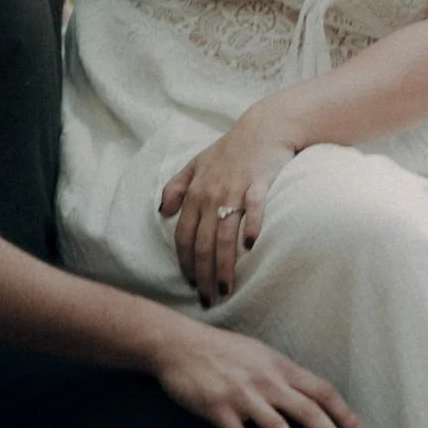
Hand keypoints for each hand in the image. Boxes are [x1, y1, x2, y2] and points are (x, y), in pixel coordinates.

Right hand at [147, 320, 365, 427]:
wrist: (178, 344)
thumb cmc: (221, 350)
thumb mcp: (258, 353)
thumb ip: (282, 373)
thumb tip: (306, 393)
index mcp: (279, 366)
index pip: (321, 390)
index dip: (344, 413)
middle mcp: (266, 380)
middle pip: (308, 410)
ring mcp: (242, 394)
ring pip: (277, 427)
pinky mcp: (218, 408)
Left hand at [159, 113, 295, 304]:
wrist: (265, 127)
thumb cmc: (231, 148)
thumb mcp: (197, 163)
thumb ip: (177, 186)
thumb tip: (162, 211)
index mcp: (195, 192)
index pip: (184, 236)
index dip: (185, 262)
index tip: (189, 284)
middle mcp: (211, 195)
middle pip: (203, 243)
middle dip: (202, 275)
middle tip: (206, 300)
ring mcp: (235, 190)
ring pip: (224, 236)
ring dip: (224, 266)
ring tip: (225, 290)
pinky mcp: (259, 185)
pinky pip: (253, 210)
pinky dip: (250, 228)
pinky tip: (250, 248)